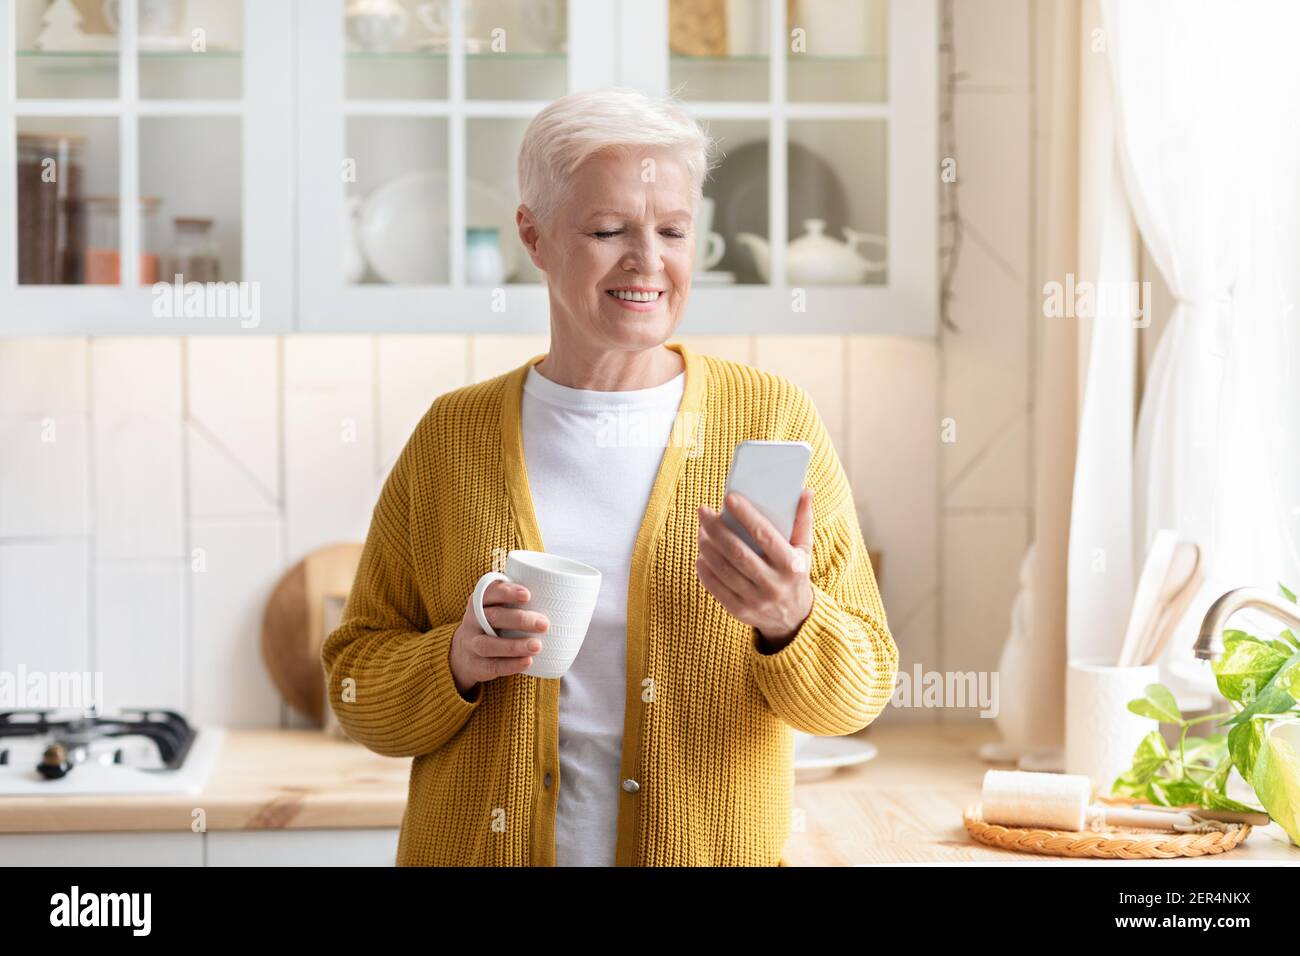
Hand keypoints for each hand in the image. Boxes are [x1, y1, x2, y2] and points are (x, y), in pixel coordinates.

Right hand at [448, 580, 548, 698]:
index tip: (528, 594)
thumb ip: (520, 600)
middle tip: (544, 624)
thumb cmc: (495, 623)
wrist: (465, 652)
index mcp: (480, 601)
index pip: (489, 592)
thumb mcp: (499, 607)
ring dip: (514, 645)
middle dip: (519, 620)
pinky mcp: (475, 665)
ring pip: (488, 645)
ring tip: (537, 646)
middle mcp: (472, 621)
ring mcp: (471, 644)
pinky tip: (527, 662)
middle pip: (492, 617)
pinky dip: (510, 665)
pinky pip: (491, 665)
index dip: (507, 592)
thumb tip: (566, 597)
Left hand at [696, 488, 813, 646]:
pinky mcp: (739, 611)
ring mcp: (755, 600)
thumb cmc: (795, 574)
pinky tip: (701, 554)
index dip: (746, 515)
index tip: (729, 498)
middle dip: (717, 529)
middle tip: (704, 512)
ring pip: (723, 569)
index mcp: (791, 566)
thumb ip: (803, 521)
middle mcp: (774, 585)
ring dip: (707, 547)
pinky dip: (705, 569)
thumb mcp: (804, 550)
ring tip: (701, 530)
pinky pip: (715, 587)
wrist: (793, 619)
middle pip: (738, 552)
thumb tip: (805, 491)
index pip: (765, 535)